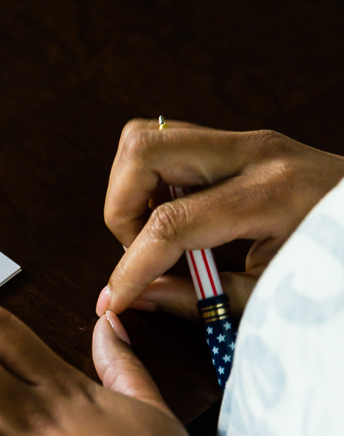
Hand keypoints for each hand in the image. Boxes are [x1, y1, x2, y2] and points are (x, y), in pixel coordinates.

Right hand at [97, 119, 343, 318]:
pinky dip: (150, 178)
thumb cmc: (338, 262)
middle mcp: (254, 151)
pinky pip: (168, 141)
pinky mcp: (239, 141)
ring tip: (153, 233)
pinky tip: (172, 214)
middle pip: (142, 151)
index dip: (131, 267)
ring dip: (131, 189)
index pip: (170, 223)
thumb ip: (203, 298)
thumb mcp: (277, 296)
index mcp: (272, 193)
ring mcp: (246, 138)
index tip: (114, 298)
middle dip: (120, 209)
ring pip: (146, 137)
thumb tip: (140, 298)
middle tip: (138, 250)